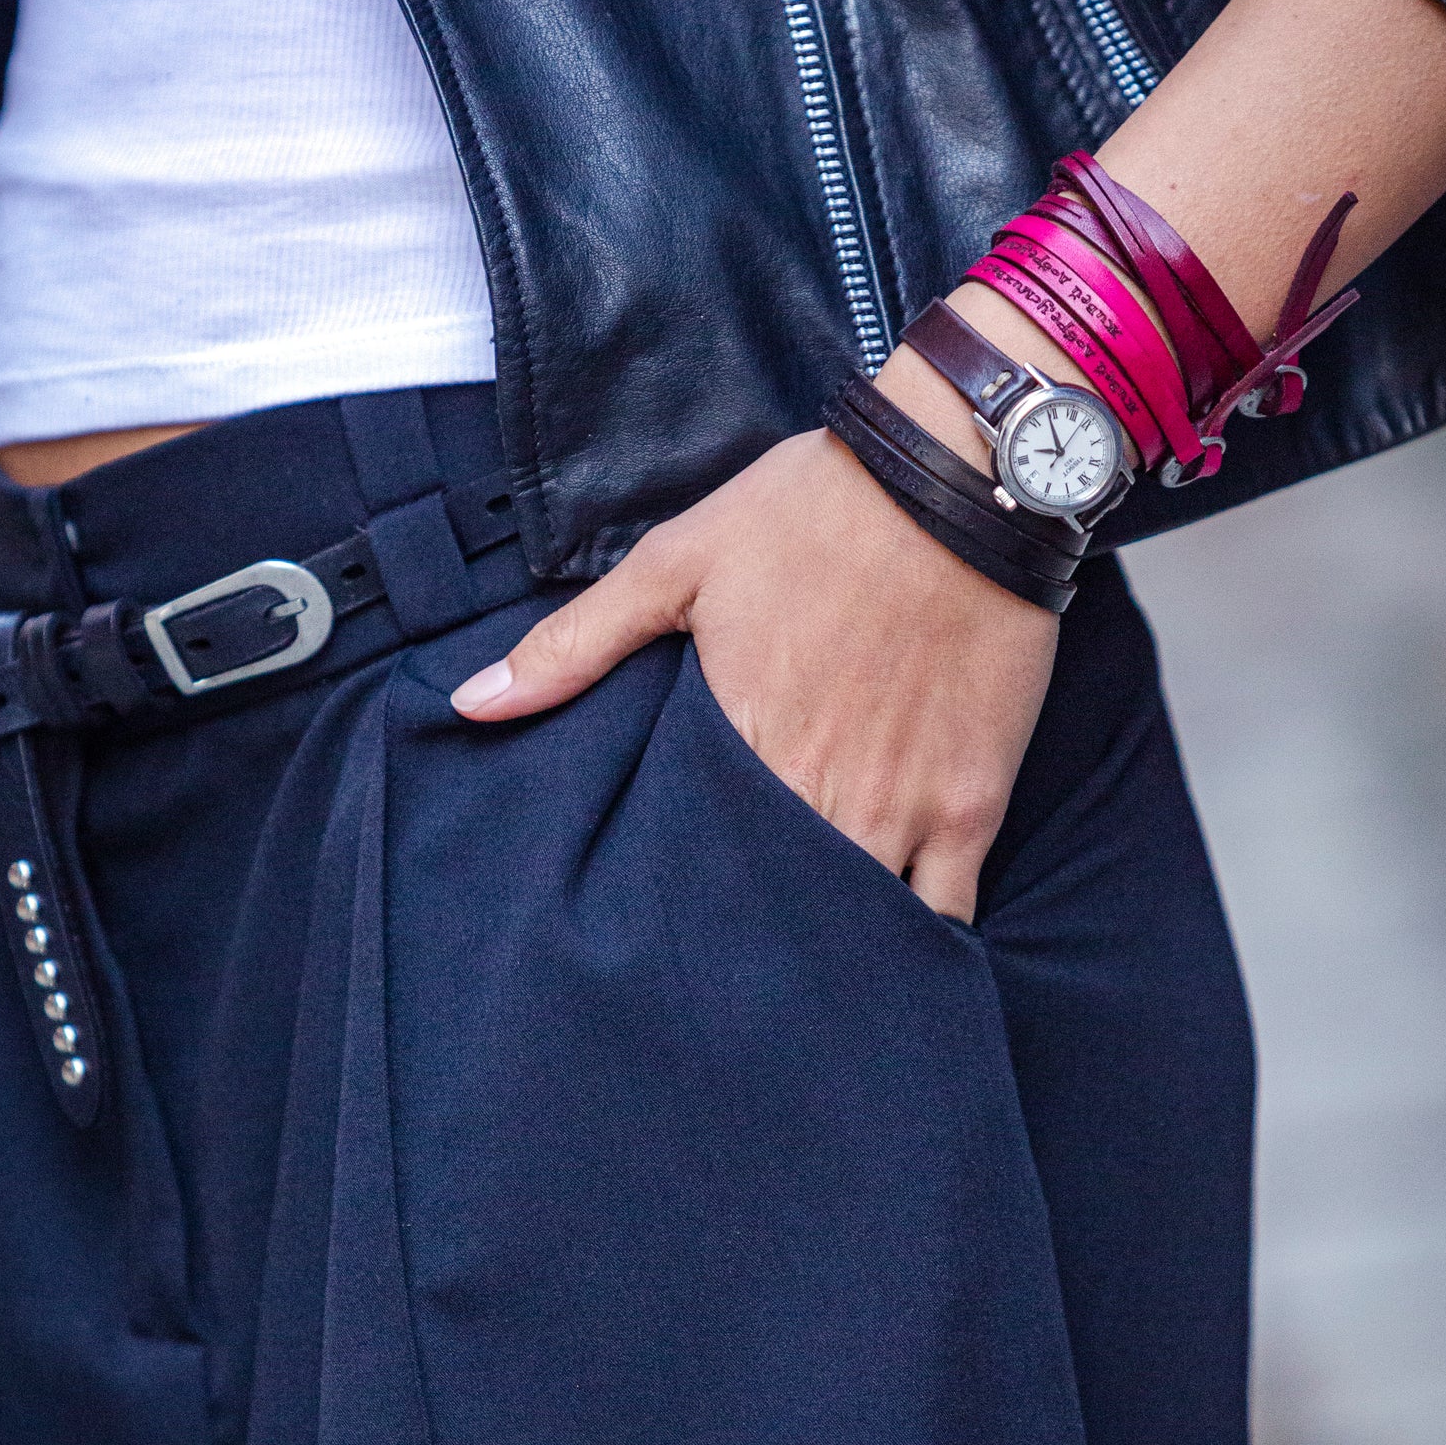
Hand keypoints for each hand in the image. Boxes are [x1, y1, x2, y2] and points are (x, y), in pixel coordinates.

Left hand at [449, 357, 1060, 922]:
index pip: (687, 866)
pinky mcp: (972, 806)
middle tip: (718, 965)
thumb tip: (473, 705)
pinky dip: (919, 938)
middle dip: (744, 939)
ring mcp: (902, 810)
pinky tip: (892, 955)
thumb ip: (575, 644)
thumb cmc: (814, 512)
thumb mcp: (676, 562)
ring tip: (794, 966)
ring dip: (822, 944)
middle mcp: (817, 794)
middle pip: (770, 912)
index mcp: (737, 743)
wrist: (959, 478)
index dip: (674, 905)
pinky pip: (947, 913)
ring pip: (855, 926)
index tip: (659, 920)